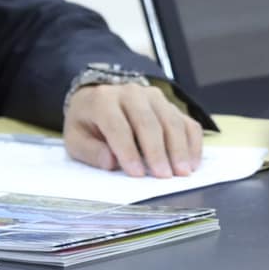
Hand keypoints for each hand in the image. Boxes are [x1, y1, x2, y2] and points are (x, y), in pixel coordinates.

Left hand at [64, 83, 202, 177]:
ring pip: (171, 121)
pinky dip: (193, 144)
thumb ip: (90, 151)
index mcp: (101, 100)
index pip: (117, 126)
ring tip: (181, 172)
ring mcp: (154, 97)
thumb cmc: (88, 124)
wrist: (99, 101)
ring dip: (178, 149)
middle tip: (163, 176)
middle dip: (156, 151)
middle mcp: (130, 93)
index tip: (137, 173)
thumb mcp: (76, 139)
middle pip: (147, 122)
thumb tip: (110, 162)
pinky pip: (188, 123)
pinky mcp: (171, 106)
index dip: (127, 150)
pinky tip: (191, 163)